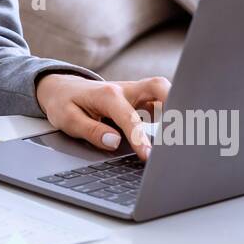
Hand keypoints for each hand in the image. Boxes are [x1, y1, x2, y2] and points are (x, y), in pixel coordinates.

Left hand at [35, 74, 170, 158]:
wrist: (61, 87)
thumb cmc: (64, 103)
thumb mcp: (68, 120)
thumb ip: (91, 131)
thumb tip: (114, 141)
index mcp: (106, 95)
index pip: (129, 118)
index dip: (140, 138)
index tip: (149, 156)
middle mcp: (124, 89)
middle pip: (157, 86)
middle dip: (174, 102)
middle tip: (182, 128)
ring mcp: (133, 92)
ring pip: (161, 91)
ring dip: (174, 106)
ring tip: (182, 131)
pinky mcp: (137, 98)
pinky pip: (158, 101)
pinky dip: (168, 111)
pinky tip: (169, 129)